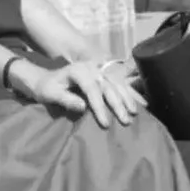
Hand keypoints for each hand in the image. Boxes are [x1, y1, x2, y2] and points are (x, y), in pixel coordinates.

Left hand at [19, 58, 141, 125]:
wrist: (47, 79)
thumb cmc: (47, 88)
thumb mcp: (51, 94)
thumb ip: (66, 99)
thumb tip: (83, 106)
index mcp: (77, 70)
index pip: (92, 88)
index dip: (100, 106)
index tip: (105, 123)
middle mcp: (90, 66)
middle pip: (108, 85)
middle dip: (118, 103)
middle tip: (125, 121)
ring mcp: (99, 68)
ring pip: (117, 82)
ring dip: (127, 97)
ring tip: (134, 113)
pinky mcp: (104, 73)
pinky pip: (121, 82)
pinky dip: (132, 92)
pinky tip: (142, 102)